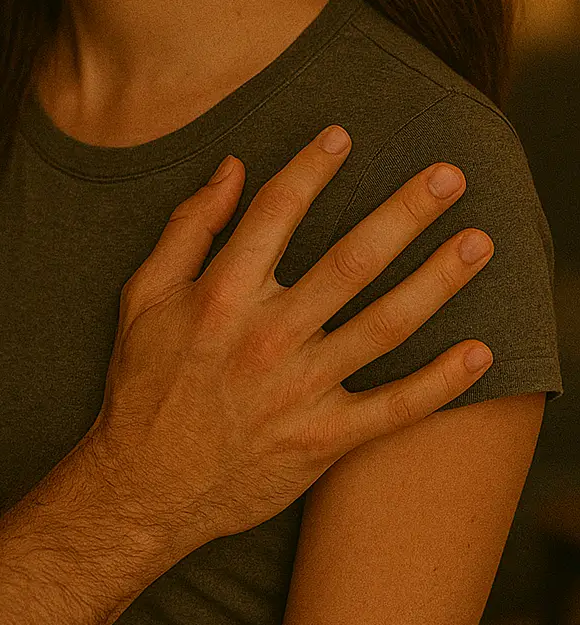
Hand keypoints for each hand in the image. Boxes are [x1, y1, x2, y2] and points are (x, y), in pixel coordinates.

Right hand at [86, 126, 493, 554]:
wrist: (143, 489)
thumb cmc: (143, 385)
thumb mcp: (143, 297)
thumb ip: (188, 228)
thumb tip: (231, 167)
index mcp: (221, 295)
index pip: (277, 211)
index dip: (312, 167)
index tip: (344, 135)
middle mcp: (268, 336)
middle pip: (351, 260)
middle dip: (405, 213)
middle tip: (451, 177)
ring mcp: (300, 390)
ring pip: (385, 325)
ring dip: (438, 281)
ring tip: (479, 243)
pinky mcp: (323, 440)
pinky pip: (394, 408)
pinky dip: (441, 382)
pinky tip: (481, 352)